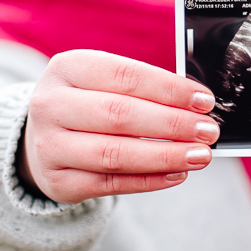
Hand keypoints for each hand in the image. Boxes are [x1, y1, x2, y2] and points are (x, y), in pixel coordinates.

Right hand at [19, 50, 219, 203]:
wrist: (42, 138)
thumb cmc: (89, 103)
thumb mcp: (104, 82)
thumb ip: (145, 89)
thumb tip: (198, 105)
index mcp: (67, 67)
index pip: (127, 76)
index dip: (170, 89)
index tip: (205, 101)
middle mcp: (51, 104)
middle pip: (121, 114)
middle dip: (173, 124)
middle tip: (208, 132)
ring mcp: (49, 145)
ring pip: (115, 153)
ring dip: (165, 156)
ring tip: (200, 156)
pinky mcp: (57, 181)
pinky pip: (110, 183)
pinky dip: (149, 180)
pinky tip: (177, 174)